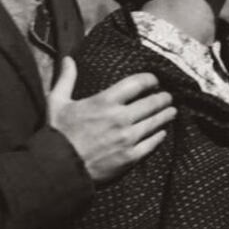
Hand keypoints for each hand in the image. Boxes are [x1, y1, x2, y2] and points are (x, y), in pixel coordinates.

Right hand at [47, 58, 175, 182]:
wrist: (59, 168)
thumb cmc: (58, 134)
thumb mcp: (57, 102)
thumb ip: (66, 79)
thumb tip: (68, 59)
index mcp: (105, 102)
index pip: (136, 84)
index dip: (150, 79)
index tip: (154, 80)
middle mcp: (120, 118)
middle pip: (151, 103)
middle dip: (163, 98)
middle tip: (168, 96)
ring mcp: (127, 138)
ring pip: (154, 123)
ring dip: (165, 115)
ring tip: (172, 111)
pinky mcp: (129, 157)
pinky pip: (150, 144)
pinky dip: (159, 137)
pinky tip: (162, 133)